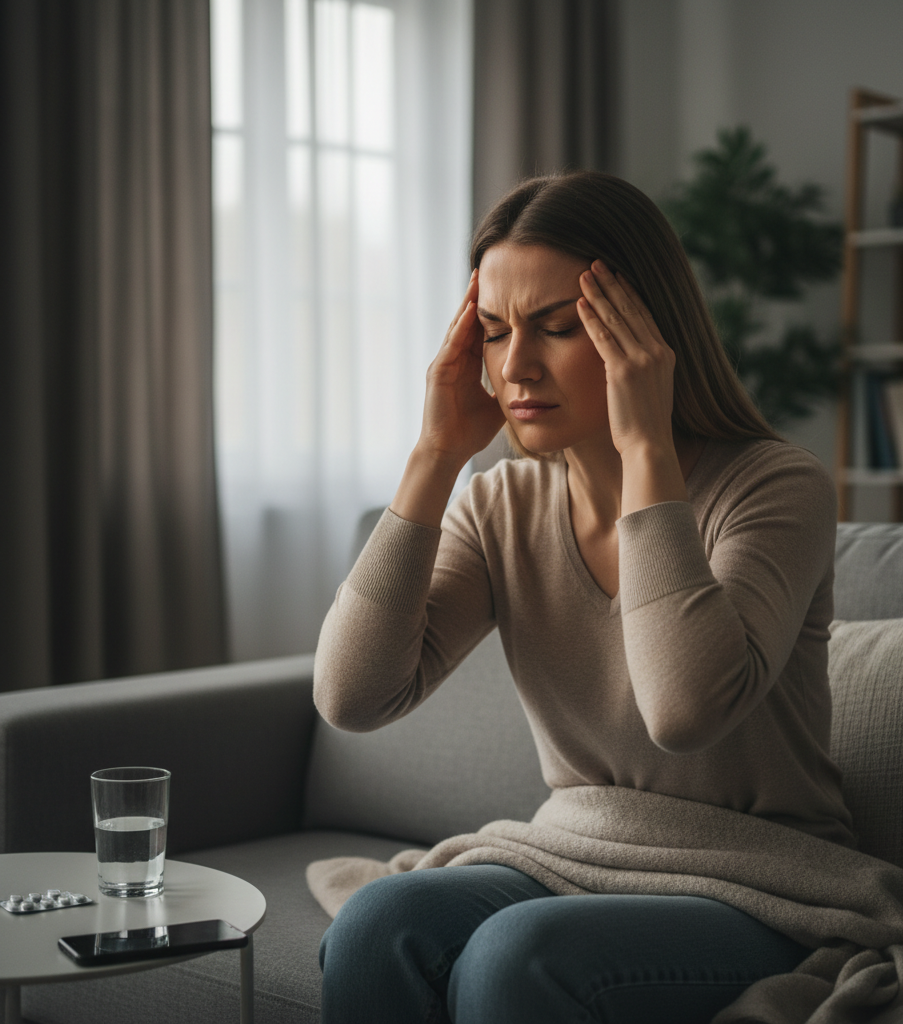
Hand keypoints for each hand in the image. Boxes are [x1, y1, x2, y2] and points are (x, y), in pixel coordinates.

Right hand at [417, 269, 505, 466]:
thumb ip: (510, 390)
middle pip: (466, 321)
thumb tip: (532, 382)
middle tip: (486, 270)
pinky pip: (451, 345)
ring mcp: (443, 364)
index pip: (479, 330)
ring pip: (457, 327)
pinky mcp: (438, 373)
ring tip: (477, 280)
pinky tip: (470, 310)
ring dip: (467, 304)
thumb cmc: (469, 433)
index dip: (490, 310)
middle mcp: (453, 360)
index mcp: (466, 366)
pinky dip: (461, 327)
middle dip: (476, 297)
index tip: (502, 289)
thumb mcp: (498, 405)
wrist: (448, 452)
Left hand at [576, 260, 675, 458]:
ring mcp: (642, 359)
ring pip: (616, 318)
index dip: (629, 293)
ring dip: (598, 294)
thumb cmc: (645, 427)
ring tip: (584, 275)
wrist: (650, 446)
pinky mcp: (623, 371)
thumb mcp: (651, 391)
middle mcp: (657, 351)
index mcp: (666, 354)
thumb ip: (642, 371)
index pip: (645, 315)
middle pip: (631, 309)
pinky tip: (580, 304)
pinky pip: (603, 338)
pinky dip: (591, 318)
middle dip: (612, 284)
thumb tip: (627, 363)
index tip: (617, 276)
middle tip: (597, 263)